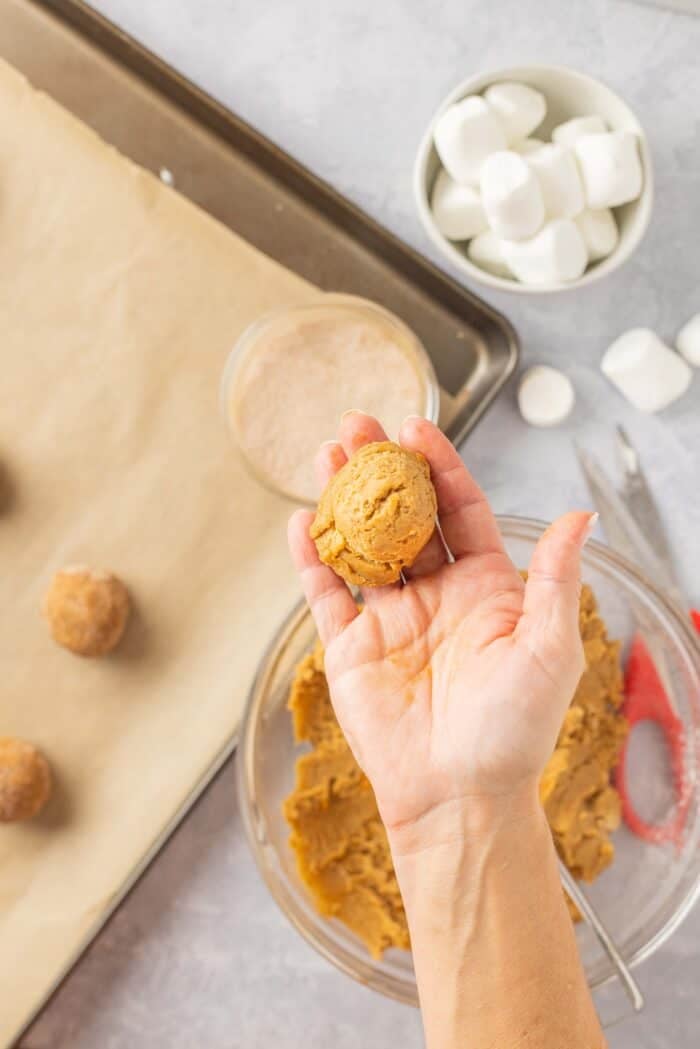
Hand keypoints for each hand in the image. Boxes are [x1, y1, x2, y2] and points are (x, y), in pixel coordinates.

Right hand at [288, 412, 592, 848]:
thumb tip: (581, 514)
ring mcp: (390, 617)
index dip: (440, 466)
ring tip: (326, 453)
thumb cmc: (515, 728)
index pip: (460, 509)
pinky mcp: (351, 646)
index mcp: (486, 587)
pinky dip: (311, 558)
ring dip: (342, 499)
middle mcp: (436, 594)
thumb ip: (555, 577)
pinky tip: (301, 521)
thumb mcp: (549, 646)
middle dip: (381, 469)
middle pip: (404, 516)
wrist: (460, 795)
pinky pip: (326, 593)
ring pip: (362, 544)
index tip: (418, 427)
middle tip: (358, 424)